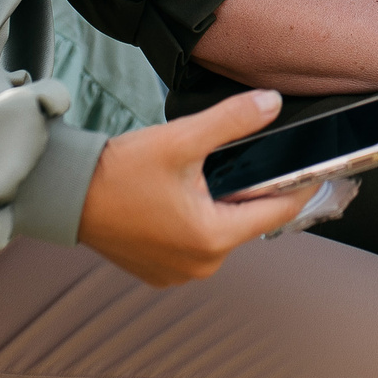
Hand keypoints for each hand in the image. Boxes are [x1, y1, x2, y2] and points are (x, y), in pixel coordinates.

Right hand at [75, 90, 314, 287]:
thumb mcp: (182, 139)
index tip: (312, 168)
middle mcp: (200, 265)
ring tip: (204, 176)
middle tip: (243, 160)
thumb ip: (232, 121)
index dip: (296, 186)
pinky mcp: (160, 273)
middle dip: (250, 191)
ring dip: (221, 206)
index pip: (276, 212)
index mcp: (213, 237)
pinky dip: (197, 222)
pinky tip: (181, 197)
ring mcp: (179, 274)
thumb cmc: (119, 172)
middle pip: (248, 221)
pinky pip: (196, 245)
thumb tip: (272, 103)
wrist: (64, 196)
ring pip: (221, 232)